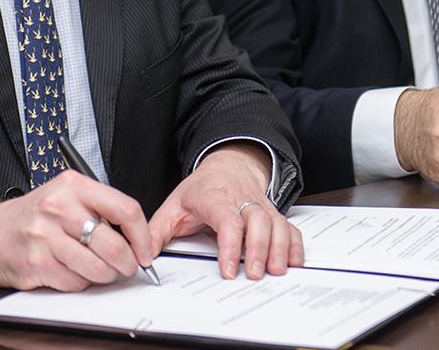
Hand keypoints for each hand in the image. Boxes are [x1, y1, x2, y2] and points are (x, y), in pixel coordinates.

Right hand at [0, 170, 152, 290]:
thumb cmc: (34, 216)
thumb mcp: (66, 196)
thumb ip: (99, 209)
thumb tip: (136, 237)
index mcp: (73, 186)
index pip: (124, 208)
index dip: (142, 235)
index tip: (145, 250)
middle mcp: (59, 208)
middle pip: (113, 244)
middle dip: (128, 263)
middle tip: (128, 266)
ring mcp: (45, 237)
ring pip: (97, 268)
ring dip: (106, 276)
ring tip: (101, 270)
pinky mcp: (35, 264)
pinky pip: (75, 282)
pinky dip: (81, 283)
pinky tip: (73, 272)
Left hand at [149, 142, 303, 280]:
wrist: (228, 164)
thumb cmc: (203, 188)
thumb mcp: (174, 205)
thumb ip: (157, 232)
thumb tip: (143, 257)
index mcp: (216, 197)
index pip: (227, 220)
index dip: (229, 246)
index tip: (228, 270)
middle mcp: (243, 200)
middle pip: (257, 221)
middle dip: (259, 249)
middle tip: (255, 274)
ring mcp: (261, 206)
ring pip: (277, 223)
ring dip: (280, 248)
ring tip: (276, 271)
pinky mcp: (273, 213)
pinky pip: (290, 227)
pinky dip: (295, 244)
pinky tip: (294, 261)